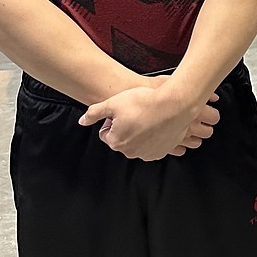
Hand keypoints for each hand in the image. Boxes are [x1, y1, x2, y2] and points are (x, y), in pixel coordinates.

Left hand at [80, 78, 219, 160]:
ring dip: (140, 132)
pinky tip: (157, 124)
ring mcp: (148, 154)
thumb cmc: (144, 103)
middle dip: (126, 127)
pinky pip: (153, 145)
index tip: (122, 111)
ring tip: (148, 117)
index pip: (105, 133)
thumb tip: (82, 121)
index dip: (112, 120)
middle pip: (122, 139)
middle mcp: (131, 152)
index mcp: (116, 142)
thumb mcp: (113, 103)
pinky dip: (154, 136)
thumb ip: (94, 113)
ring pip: (138, 143)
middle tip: (135, 112)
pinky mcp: (163, 152)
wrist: (174, 106)